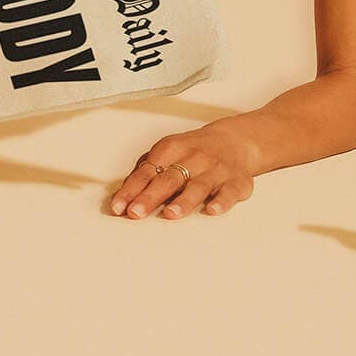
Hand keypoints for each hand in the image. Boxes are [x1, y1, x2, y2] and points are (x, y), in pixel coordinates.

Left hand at [109, 125, 257, 219]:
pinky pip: (229, 192)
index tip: (119, 206)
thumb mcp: (168, 153)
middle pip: (169, 178)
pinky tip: (212, 210)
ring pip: (198, 186)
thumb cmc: (193, 152)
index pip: (148, 171)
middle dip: (151, 196)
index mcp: (172, 148)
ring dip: (184, 200)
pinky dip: (222, 201)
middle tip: (136, 212)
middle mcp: (194, 158)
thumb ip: (146, 172)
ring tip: (170, 213)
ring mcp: (216, 170)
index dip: (132, 189)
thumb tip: (122, 196)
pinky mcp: (236, 182)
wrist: (234, 142)